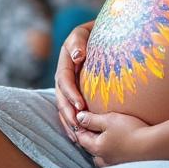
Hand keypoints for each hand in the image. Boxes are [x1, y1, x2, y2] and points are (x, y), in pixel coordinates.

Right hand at [54, 21, 92, 142]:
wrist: (107, 32)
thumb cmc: (98, 30)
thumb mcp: (86, 31)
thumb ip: (79, 41)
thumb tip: (78, 57)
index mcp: (65, 60)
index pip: (64, 80)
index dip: (70, 94)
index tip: (81, 107)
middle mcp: (64, 74)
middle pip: (61, 98)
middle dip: (68, 114)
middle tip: (79, 128)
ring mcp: (69, 84)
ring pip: (64, 106)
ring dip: (69, 122)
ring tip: (78, 137)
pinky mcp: (76, 91)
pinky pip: (71, 109)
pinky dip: (73, 122)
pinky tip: (79, 135)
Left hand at [74, 110, 153, 166]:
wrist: (154, 146)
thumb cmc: (131, 131)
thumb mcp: (110, 120)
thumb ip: (92, 119)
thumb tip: (78, 118)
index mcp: (97, 148)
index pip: (81, 138)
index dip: (79, 127)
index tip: (81, 119)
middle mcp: (103, 160)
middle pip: (90, 149)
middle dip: (89, 139)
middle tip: (92, 129)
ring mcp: (114, 166)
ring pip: (101, 158)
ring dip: (101, 150)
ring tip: (106, 141)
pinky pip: (114, 162)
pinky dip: (113, 156)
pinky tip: (119, 150)